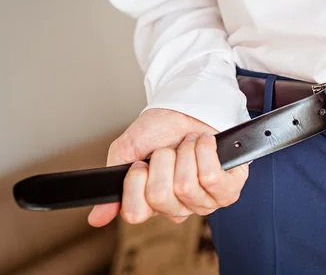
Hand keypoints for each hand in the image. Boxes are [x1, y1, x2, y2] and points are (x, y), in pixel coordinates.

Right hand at [87, 108, 248, 226]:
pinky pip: (211, 178)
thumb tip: (97, 219)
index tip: (141, 162)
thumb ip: (114, 185)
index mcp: (152, 204)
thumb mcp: (128, 151)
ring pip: (185, 185)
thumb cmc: (161, 129)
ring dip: (184, 153)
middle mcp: (179, 208)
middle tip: (168, 149)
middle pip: (160, 196)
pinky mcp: (229, 189)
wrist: (189, 105)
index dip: (135, 182)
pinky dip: (205, 151)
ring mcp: (205, 202)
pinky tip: (205, 144)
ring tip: (188, 145)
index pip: (135, 213)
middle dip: (161, 160)